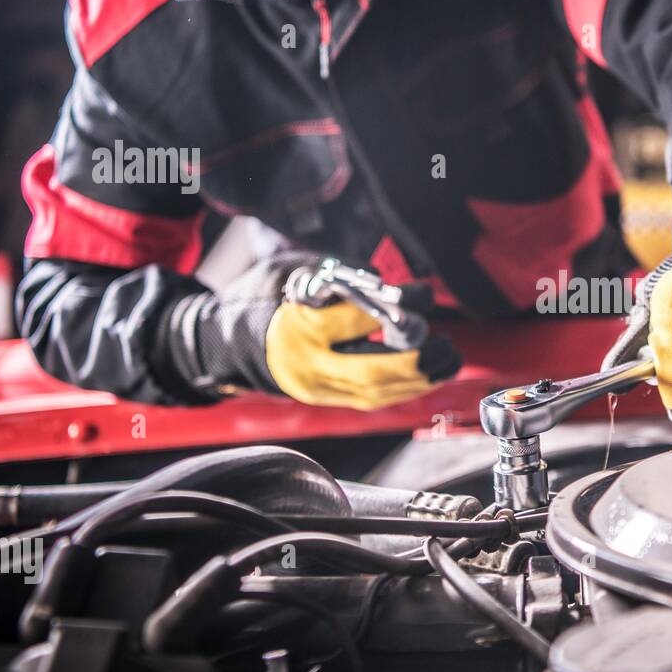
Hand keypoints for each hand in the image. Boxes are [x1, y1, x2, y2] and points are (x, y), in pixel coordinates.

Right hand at [168, 253, 459, 409]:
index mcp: (296, 325)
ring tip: (448, 360)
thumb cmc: (263, 297)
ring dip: (418, 380)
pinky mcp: (323, 400)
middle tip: (445, 345)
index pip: (357, 319)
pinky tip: (427, 375)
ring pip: (375, 392)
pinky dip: (403, 388)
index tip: (423, 294)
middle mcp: (306, 364)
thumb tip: (390, 288)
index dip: (397, 306)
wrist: (223, 341)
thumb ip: (340, 276)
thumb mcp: (293, 270)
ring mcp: (315, 388)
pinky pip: (370, 400)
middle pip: (370, 371)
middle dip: (416, 361)